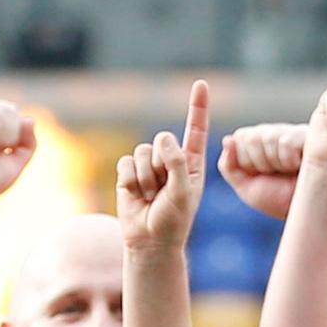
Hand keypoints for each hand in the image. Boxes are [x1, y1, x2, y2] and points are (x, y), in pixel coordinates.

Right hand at [116, 81, 210, 255]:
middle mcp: (171, 160)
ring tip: (150, 196)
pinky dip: (130, 180)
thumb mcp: (184, 191)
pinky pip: (125, 162)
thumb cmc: (173, 220)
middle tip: (163, 190)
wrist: (150, 242)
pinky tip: (136, 196)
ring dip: (145, 177)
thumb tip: (163, 138)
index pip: (196, 129)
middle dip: (160, 164)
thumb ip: (178, 162)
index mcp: (192, 162)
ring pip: (142, 151)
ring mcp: (149, 165)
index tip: (201, 83)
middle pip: (162, 139)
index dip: (197, 106)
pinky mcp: (128, 173)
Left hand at [217, 121, 308, 221]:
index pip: (239, 138)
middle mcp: (274, 132)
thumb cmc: (280, 199)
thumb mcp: (246, 188)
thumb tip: (227, 139)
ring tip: (291, 171)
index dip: (247, 163)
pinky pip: (286, 142)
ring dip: (277, 163)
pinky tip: (301, 166)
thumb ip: (229, 166)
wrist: (309, 212)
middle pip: (252, 137)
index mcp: (257, 142)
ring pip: (268, 138)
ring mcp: (292, 131)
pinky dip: (290, 161)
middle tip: (277, 175)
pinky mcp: (309, 134)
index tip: (262, 176)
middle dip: (261, 163)